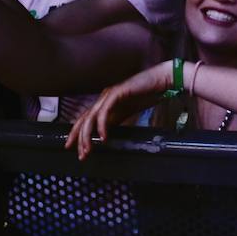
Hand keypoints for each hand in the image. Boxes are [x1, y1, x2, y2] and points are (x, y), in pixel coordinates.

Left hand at [66, 60, 181, 158]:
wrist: (160, 81)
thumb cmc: (147, 95)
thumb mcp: (127, 113)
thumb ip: (115, 121)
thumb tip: (104, 135)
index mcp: (105, 103)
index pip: (86, 120)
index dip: (78, 135)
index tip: (75, 149)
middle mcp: (103, 99)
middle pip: (84, 119)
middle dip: (79, 138)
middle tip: (80, 154)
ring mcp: (108, 95)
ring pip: (91, 117)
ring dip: (88, 135)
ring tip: (89, 149)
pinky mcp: (116, 93)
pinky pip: (105, 112)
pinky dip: (102, 125)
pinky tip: (103, 137)